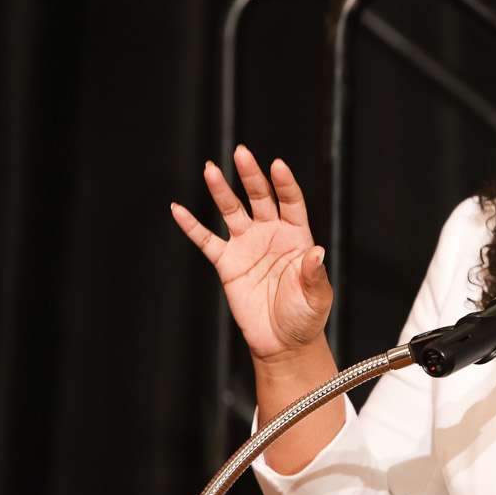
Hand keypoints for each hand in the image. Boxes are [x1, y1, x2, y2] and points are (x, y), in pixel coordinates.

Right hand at [170, 146, 332, 362]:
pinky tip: (178, 209)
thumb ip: (314, 274)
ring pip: (232, 211)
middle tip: (241, 153)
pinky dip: (192, 225)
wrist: (282, 341)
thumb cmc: (305, 317)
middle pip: (259, 197)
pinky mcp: (226, 263)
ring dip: (221, 190)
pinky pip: (206, 240)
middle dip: (250, 176)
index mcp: (297, 237)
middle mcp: (270, 234)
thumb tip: (316, 252)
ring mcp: (247, 246)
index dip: (285, 184)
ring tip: (211, 169)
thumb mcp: (317, 296)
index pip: (291, 202)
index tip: (277, 166)